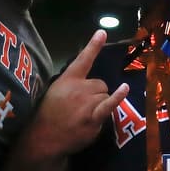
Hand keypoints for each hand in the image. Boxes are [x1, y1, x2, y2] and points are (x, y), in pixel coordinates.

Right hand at [19, 30, 128, 160]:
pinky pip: (109, 104)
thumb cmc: (48, 116)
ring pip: (105, 96)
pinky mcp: (93, 117)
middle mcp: (78, 88)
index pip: (82, 59)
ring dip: (100, 104)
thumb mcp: (54, 92)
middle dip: (96, 94)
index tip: (103, 32)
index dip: (93, 46)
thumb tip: (86, 83)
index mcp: (67, 80)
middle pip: (100, 83)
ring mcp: (86, 102)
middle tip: (82, 107)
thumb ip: (70, 84)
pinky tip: (125, 88)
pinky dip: (118, 96)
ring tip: (84, 116)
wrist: (44, 138)